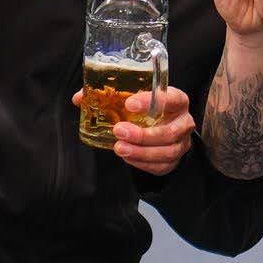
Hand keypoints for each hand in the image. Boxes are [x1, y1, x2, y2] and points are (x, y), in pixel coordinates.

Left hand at [73, 85, 195, 175]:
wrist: (164, 125)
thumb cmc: (147, 109)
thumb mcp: (134, 97)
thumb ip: (109, 96)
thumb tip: (79, 98)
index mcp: (176, 100)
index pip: (170, 99)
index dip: (151, 102)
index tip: (129, 104)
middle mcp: (183, 121)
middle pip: (170, 131)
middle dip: (143, 134)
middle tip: (119, 131)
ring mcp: (181, 143)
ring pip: (167, 151)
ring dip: (141, 152)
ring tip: (120, 148)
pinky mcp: (175, 160)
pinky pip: (161, 166)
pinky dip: (143, 163)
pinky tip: (128, 157)